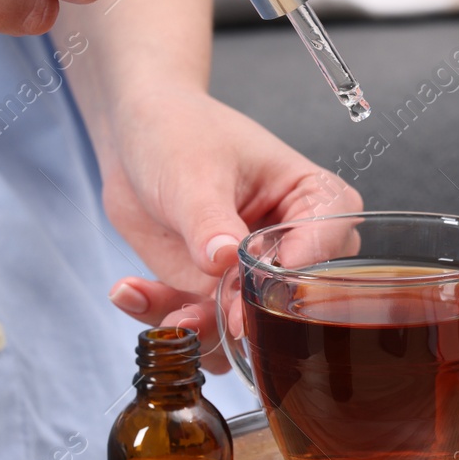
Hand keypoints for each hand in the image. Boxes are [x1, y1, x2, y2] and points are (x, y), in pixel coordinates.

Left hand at [96, 86, 361, 372]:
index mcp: (310, 196)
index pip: (328, 239)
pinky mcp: (211, 290)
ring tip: (165, 310)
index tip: (261, 283)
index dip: (299, 268)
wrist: (134, 136)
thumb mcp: (194, 172)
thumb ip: (209, 222)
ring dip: (204, 328)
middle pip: (295, 297)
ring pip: (246, 325)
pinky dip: (164, 316)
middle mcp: (289, 241)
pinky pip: (199, 323)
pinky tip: (130, 290)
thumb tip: (224, 261)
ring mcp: (249, 271)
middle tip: (213, 315)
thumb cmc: (179, 131)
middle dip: (250, 316)